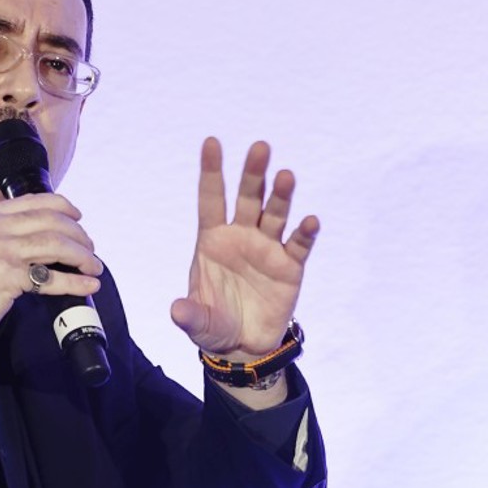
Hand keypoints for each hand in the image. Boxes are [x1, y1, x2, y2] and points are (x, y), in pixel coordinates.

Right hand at [0, 194, 103, 344]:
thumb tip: (44, 234)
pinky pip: (53, 278)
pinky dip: (76, 282)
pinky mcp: (7, 278)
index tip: (78, 216)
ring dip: (82, 256)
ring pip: (56, 244)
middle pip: (51, 220)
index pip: (33, 200)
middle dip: (78, 234)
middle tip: (89, 249)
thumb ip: (2, 233)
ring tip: (93, 266)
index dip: (63, 206)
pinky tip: (88, 285)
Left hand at [171, 138, 318, 358]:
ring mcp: (268, 249)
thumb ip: (190, 314)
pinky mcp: (290, 267)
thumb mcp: (198, 323)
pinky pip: (299, 245)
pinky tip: (310, 220)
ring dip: (281, 195)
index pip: (211, 199)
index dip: (212, 171)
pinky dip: (305, 233)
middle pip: (248, 198)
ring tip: (286, 175)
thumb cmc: (214, 324)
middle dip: (253, 173)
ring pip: (275, 215)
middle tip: (260, 147)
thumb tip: (177, 310)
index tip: (212, 142)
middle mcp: (242, 237)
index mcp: (213, 240)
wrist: (244, 345)